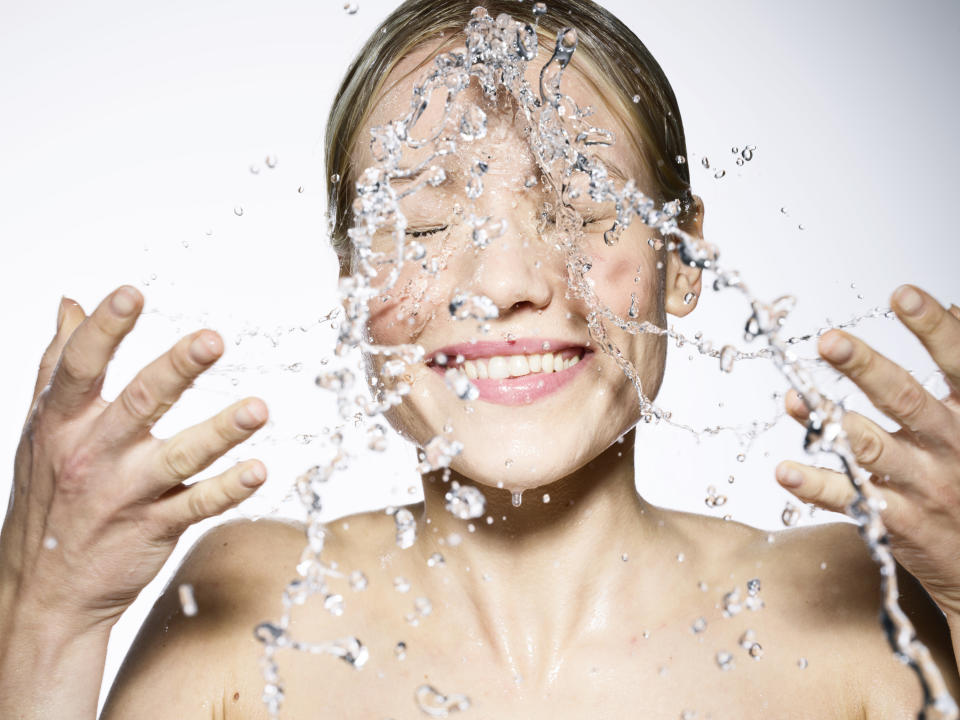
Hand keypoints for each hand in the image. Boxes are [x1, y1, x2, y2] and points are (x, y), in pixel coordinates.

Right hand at [0, 286, 268, 633]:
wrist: (43, 591)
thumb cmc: (48, 497)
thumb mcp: (41, 430)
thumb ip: (58, 364)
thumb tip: (70, 304)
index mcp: (61, 424)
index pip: (80, 368)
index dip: (105, 330)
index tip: (131, 294)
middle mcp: (92, 455)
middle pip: (140, 402)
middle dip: (177, 369)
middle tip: (213, 340)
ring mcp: (125, 494)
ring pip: (179, 456)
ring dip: (221, 431)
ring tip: (259, 409)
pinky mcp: (153, 528)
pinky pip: (197, 506)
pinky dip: (229, 489)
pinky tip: (258, 471)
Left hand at [776, 284, 959, 617]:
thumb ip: (956, 374)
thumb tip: (947, 306)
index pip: (958, 362)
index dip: (933, 328)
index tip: (903, 293)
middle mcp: (952, 445)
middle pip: (907, 399)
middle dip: (867, 368)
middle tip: (829, 341)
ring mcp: (927, 484)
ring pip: (874, 448)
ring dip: (833, 421)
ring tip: (796, 399)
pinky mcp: (904, 522)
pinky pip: (855, 501)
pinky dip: (818, 486)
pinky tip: (786, 471)